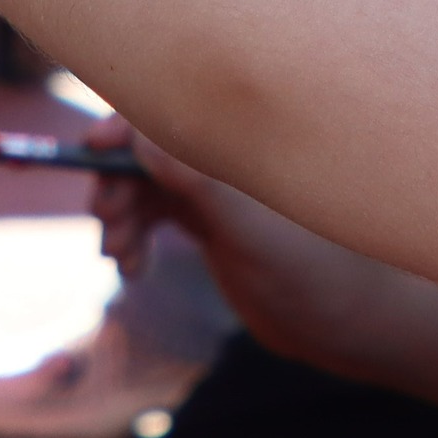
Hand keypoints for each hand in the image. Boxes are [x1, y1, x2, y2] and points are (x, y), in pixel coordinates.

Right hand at [116, 129, 415, 373]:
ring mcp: (217, 191)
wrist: (346, 326)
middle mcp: (226, 159)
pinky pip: (155, 215)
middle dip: (116, 181)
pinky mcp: (212, 224)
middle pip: (146, 148)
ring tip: (121, 259)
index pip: (170, 112)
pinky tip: (134, 270)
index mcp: (241, 144)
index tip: (90, 152)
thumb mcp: (250, 231)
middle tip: (108, 225)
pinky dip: (135, 237)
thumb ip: (199, 181)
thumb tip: (140, 136)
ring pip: (145, 185)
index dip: (124, 125)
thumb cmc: (313, 275)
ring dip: (121, 215)